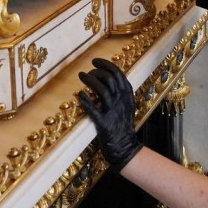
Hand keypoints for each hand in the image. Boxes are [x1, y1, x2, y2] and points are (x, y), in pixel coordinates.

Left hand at [77, 57, 140, 172]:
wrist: (125, 147)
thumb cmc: (123, 125)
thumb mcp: (127, 105)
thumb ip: (120, 91)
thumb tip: (108, 75)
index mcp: (127, 95)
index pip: (118, 73)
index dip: (105, 65)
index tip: (95, 61)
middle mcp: (121, 101)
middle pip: (110, 79)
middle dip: (96, 72)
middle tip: (86, 72)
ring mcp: (113, 112)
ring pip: (102, 91)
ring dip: (90, 81)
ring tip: (81, 76)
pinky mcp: (104, 123)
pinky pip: (93, 110)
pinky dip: (86, 101)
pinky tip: (80, 95)